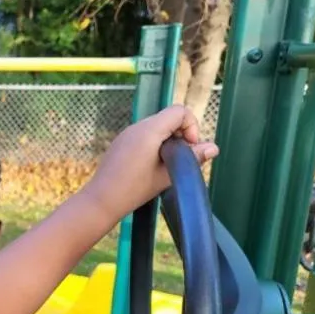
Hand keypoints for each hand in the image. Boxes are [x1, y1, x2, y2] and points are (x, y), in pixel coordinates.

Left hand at [83, 104, 218, 220]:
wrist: (100, 201)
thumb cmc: (133, 190)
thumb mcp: (167, 175)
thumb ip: (192, 159)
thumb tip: (214, 148)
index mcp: (149, 130)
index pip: (179, 111)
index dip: (191, 127)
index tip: (190, 149)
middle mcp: (137, 127)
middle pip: (169, 118)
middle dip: (181, 135)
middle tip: (181, 159)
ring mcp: (126, 134)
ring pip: (157, 127)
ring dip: (168, 140)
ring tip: (167, 165)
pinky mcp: (121, 143)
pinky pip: (144, 135)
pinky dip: (155, 144)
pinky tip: (152, 167)